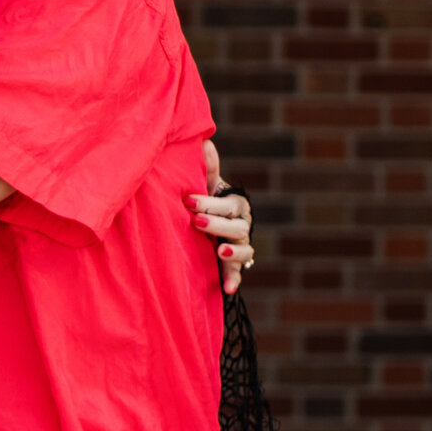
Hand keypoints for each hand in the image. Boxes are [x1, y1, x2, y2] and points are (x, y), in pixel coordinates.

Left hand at [189, 139, 254, 295]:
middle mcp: (242, 225)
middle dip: (217, 224)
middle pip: (236, 226)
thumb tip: (204, 141)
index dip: (209, 202)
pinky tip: (227, 289)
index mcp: (236, 203)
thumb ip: (206, 166)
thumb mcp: (205, 181)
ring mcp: (240, 246)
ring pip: (244, 250)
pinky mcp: (233, 265)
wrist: (208, 221)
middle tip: (196, 222)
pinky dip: (234, 280)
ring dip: (232, 252)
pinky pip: (237, 274)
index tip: (187, 200)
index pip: (227, 203)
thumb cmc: (204, 198)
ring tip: (218, 251)